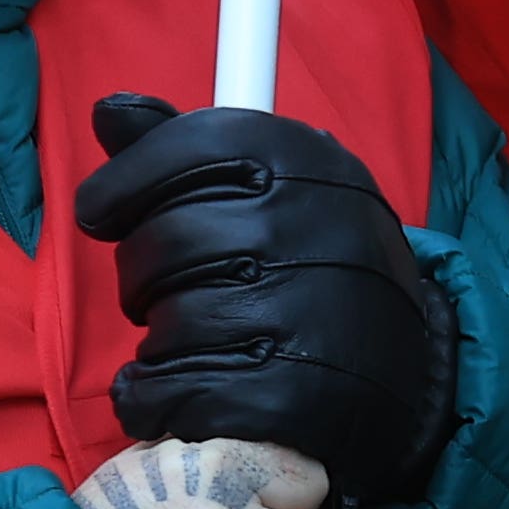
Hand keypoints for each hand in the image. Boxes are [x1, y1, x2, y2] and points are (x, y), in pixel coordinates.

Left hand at [74, 95, 455, 506]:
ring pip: (168, 321)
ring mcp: (307, 313)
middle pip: (164, 242)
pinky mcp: (293, 395)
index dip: (125, 181)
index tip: (99, 211)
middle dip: (143, 276)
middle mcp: (312, 228)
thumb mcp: (279, 184)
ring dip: (158, 342)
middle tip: (164, 292)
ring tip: (191, 343)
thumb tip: (108, 111)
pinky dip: (150, 397)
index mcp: (308, 163)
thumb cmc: (316, 261)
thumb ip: (188, 148)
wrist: (409, 365)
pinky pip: (176, 390)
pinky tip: (164, 394)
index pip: (189, 147)